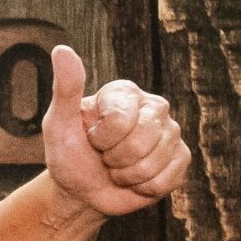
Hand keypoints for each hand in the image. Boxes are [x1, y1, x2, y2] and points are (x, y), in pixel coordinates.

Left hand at [40, 44, 190, 218]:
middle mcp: (154, 106)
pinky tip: (135, 180)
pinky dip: (142, 188)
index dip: (100, 139)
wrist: (82, 190)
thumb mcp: (59, 123)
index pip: (120, 120)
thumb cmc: (69, 153)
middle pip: (139, 144)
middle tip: (105, 157)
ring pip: (151, 165)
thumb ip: (65, 88)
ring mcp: (171, 132)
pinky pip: (164, 180)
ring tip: (117, 168)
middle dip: (114, 160)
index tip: (91, 138)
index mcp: (126, 92)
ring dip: (126, 176)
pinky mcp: (181, 158)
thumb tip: (62, 50)